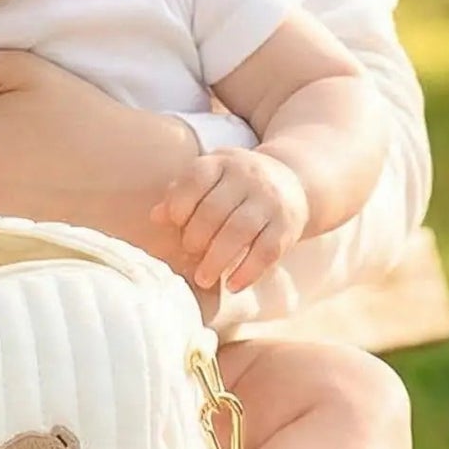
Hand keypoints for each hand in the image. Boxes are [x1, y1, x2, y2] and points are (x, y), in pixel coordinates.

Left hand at [156, 147, 308, 291]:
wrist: (293, 182)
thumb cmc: (236, 186)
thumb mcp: (210, 180)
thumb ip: (181, 195)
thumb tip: (155, 216)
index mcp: (222, 163)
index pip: (195, 179)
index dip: (180, 204)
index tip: (175, 223)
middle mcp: (248, 177)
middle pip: (215, 210)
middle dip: (196, 237)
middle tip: (189, 253)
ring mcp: (270, 201)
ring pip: (239, 231)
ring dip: (217, 260)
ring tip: (203, 279)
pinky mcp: (288, 225)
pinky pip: (267, 251)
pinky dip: (247, 271)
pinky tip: (232, 286)